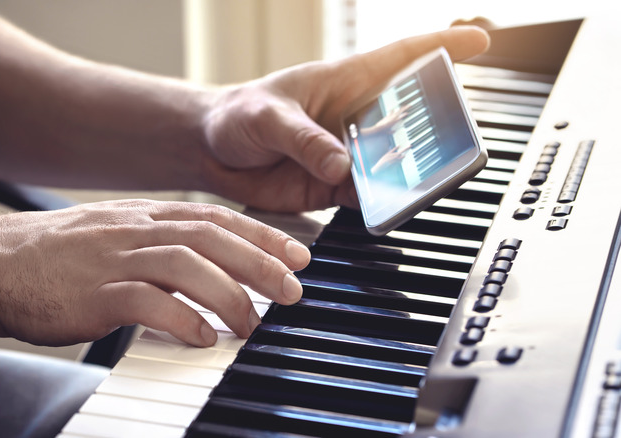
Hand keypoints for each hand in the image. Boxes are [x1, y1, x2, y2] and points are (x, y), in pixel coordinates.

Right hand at [0, 199, 310, 346]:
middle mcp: (134, 230)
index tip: (296, 252)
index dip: (261, 234)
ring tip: (252, 323)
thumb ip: (156, 243)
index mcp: (142, 215)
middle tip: (293, 288)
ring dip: (229, 294)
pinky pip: (147, 303)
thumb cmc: (54, 257)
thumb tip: (202, 263)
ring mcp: (114, 260)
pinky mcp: (94, 294)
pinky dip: (182, 320)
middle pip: (211, 237)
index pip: (215, 218)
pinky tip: (203, 338)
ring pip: (186, 265)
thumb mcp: (112, 234)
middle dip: (259, 262)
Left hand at [200, 26, 488, 211]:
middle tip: (457, 137)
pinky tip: (387, 208)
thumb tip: (341, 164)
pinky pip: (367, 197)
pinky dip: (380, 204)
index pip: (400, 58)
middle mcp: (353, 117)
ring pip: (393, 163)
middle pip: (409, 118)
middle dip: (437, 126)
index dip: (441, 46)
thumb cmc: (237, 115)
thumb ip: (303, 140)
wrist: (209, 152)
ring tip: (424, 181)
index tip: (480, 40)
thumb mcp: (267, 118)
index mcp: (343, 81)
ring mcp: (347, 153)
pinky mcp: (334, 186)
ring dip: (410, 174)